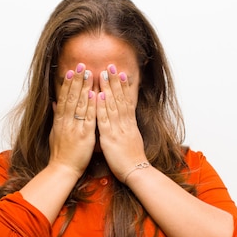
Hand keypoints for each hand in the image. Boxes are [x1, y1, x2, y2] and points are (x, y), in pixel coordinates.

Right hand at [49, 63, 96, 178]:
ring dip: (84, 87)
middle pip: (71, 97)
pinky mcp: (84, 135)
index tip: (72, 70)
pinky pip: (88, 118)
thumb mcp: (55, 133)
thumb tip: (54, 103)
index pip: (64, 98)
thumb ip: (56, 117)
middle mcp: (66, 121)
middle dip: (76, 80)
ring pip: (79, 104)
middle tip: (81, 65)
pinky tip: (94, 94)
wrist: (62, 169)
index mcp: (60, 121)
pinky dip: (90, 106)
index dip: (68, 83)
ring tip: (88, 73)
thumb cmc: (60, 153)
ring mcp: (75, 127)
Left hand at [96, 64, 147, 181]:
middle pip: (120, 98)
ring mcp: (118, 128)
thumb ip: (127, 129)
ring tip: (103, 73)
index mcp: (129, 124)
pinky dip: (102, 106)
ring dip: (108, 88)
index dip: (123, 86)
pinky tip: (99, 95)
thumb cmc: (132, 159)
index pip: (126, 100)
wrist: (137, 171)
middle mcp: (124, 123)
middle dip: (114, 81)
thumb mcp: (132, 140)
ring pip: (112, 104)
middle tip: (111, 65)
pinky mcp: (110, 137)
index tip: (120, 72)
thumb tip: (126, 122)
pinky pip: (105, 119)